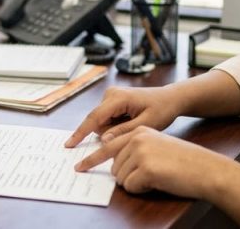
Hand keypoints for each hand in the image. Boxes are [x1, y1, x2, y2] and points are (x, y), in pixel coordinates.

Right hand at [64, 86, 180, 147]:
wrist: (170, 98)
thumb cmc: (162, 110)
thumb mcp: (146, 124)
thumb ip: (123, 132)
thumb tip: (103, 140)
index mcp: (118, 98)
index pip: (94, 118)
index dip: (81, 132)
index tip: (69, 145)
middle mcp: (110, 94)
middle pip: (98, 122)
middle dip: (111, 132)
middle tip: (133, 128)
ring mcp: (110, 96)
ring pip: (102, 122)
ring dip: (114, 129)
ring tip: (134, 123)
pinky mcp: (112, 100)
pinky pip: (106, 119)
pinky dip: (116, 125)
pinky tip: (131, 120)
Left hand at [74, 126, 229, 198]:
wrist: (206, 169)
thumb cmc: (185, 161)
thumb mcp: (158, 147)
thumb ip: (135, 149)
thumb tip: (114, 165)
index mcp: (139, 131)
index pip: (108, 145)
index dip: (92, 159)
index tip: (79, 166)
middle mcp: (137, 137)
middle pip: (114, 165)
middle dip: (128, 176)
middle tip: (151, 174)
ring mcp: (140, 151)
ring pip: (121, 177)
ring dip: (136, 183)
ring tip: (158, 176)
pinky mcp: (145, 167)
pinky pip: (130, 186)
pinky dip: (141, 189)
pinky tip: (158, 181)